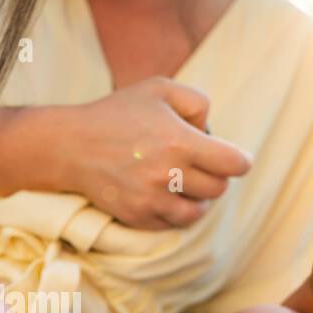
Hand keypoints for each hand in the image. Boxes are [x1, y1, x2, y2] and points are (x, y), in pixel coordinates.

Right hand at [67, 77, 251, 230]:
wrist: (71, 146)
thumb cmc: (117, 113)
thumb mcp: (159, 89)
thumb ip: (197, 102)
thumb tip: (211, 131)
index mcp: (180, 142)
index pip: (233, 164)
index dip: (240, 161)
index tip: (236, 159)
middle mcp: (168, 174)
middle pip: (218, 189)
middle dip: (216, 176)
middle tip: (202, 166)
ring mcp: (152, 200)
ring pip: (197, 212)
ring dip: (198, 199)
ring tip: (187, 185)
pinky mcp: (138, 217)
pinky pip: (172, 224)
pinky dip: (176, 212)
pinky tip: (167, 196)